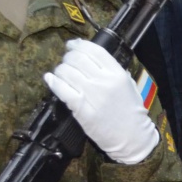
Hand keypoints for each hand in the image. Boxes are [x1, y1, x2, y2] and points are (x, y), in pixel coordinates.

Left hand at [42, 39, 158, 164]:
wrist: (131, 136)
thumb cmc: (130, 111)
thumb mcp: (128, 85)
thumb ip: (113, 71)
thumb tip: (92, 59)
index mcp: (117, 73)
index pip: (94, 50)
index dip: (79, 44)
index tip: (72, 46)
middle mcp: (104, 80)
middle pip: (77, 58)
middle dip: (68, 57)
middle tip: (66, 62)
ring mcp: (92, 94)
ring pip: (67, 72)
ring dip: (60, 70)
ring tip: (60, 73)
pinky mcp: (81, 109)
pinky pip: (62, 89)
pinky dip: (53, 82)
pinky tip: (50, 79)